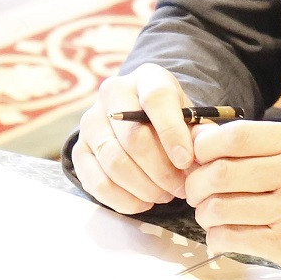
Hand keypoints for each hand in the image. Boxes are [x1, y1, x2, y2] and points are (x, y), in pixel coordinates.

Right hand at [70, 64, 197, 214]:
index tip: (186, 161)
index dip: (172, 132)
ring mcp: (90, 122)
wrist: (138, 119)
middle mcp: (111, 94)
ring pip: (114, 162)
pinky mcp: (79, 150)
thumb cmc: (170, 120)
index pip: (156, 98)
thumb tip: (201, 152)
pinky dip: (124, 199)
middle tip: (181, 188)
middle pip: (133, 137)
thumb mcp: (190, 117)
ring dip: (144, 187)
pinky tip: (144, 202)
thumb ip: (199, 134)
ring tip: (165, 195)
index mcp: (146, 78)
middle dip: (162, 170)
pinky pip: (97, 182)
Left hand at [182, 120, 280, 279]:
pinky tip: (221, 236)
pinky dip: (216, 238)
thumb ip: (261, 144)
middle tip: (195, 190)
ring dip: (204, 213)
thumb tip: (202, 138)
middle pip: (221, 172)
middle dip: (196, 183)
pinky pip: (232, 237)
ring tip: (209, 213)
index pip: (235, 136)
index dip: (204, 146)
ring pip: (221, 207)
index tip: (197, 156)